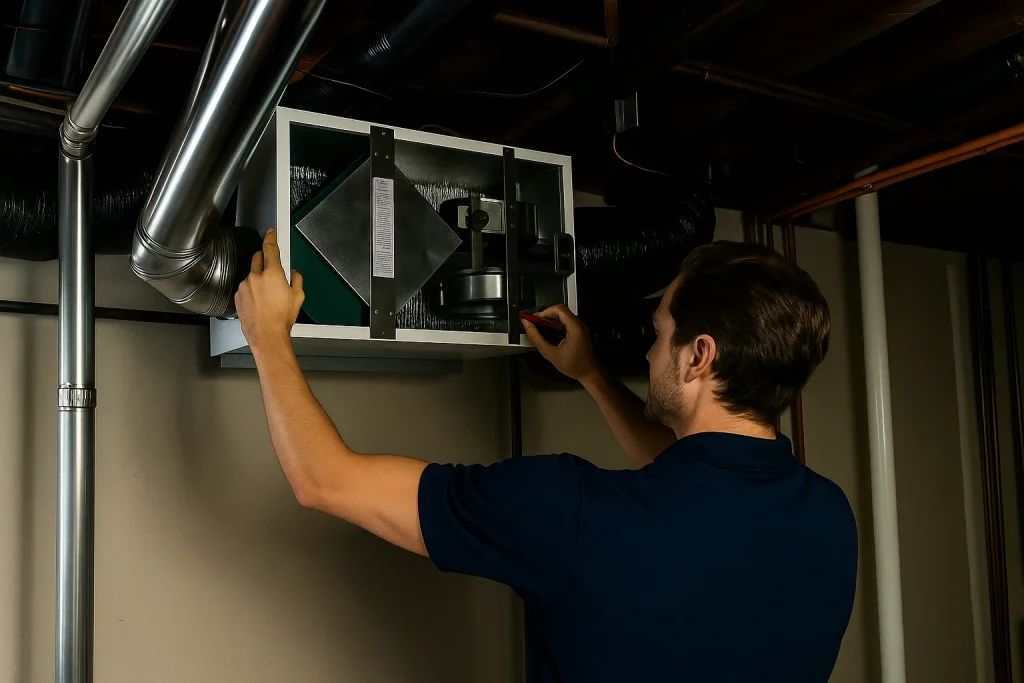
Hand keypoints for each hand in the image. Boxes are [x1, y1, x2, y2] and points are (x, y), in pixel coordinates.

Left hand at [235, 228, 304, 353]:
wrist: (267, 335)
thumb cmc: (281, 319)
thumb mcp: (298, 297)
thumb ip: (297, 280)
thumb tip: (294, 274)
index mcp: (273, 274)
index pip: (270, 248)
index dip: (270, 237)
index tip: (270, 232)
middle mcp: (256, 277)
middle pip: (258, 257)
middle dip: (264, 259)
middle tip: (272, 268)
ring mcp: (244, 286)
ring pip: (251, 274)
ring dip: (258, 278)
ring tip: (267, 295)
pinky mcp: (238, 296)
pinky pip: (245, 287)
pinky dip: (251, 290)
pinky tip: (259, 302)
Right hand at [522, 304, 599, 383]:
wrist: (590, 374)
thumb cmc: (575, 366)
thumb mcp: (551, 354)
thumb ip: (537, 339)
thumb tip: (528, 326)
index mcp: (575, 328)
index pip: (559, 309)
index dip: (545, 311)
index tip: (535, 318)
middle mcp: (579, 325)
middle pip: (561, 310)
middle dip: (546, 314)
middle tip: (535, 322)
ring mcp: (580, 328)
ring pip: (564, 315)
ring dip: (551, 318)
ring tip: (540, 326)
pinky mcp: (580, 331)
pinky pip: (567, 321)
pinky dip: (557, 323)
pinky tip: (549, 330)